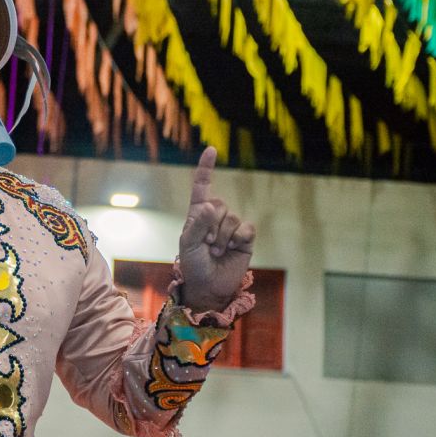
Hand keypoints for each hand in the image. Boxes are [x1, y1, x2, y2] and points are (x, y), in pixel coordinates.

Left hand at [177, 147, 254, 310]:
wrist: (209, 286)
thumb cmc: (194, 264)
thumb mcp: (189, 244)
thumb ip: (198, 224)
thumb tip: (210, 205)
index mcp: (197, 213)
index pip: (202, 186)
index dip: (206, 168)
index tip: (211, 150)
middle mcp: (215, 216)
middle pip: (219, 204)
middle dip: (211, 226)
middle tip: (207, 244)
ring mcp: (231, 226)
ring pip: (232, 218)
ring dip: (223, 237)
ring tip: (216, 251)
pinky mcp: (245, 237)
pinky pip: (246, 228)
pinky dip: (238, 239)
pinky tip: (233, 249)